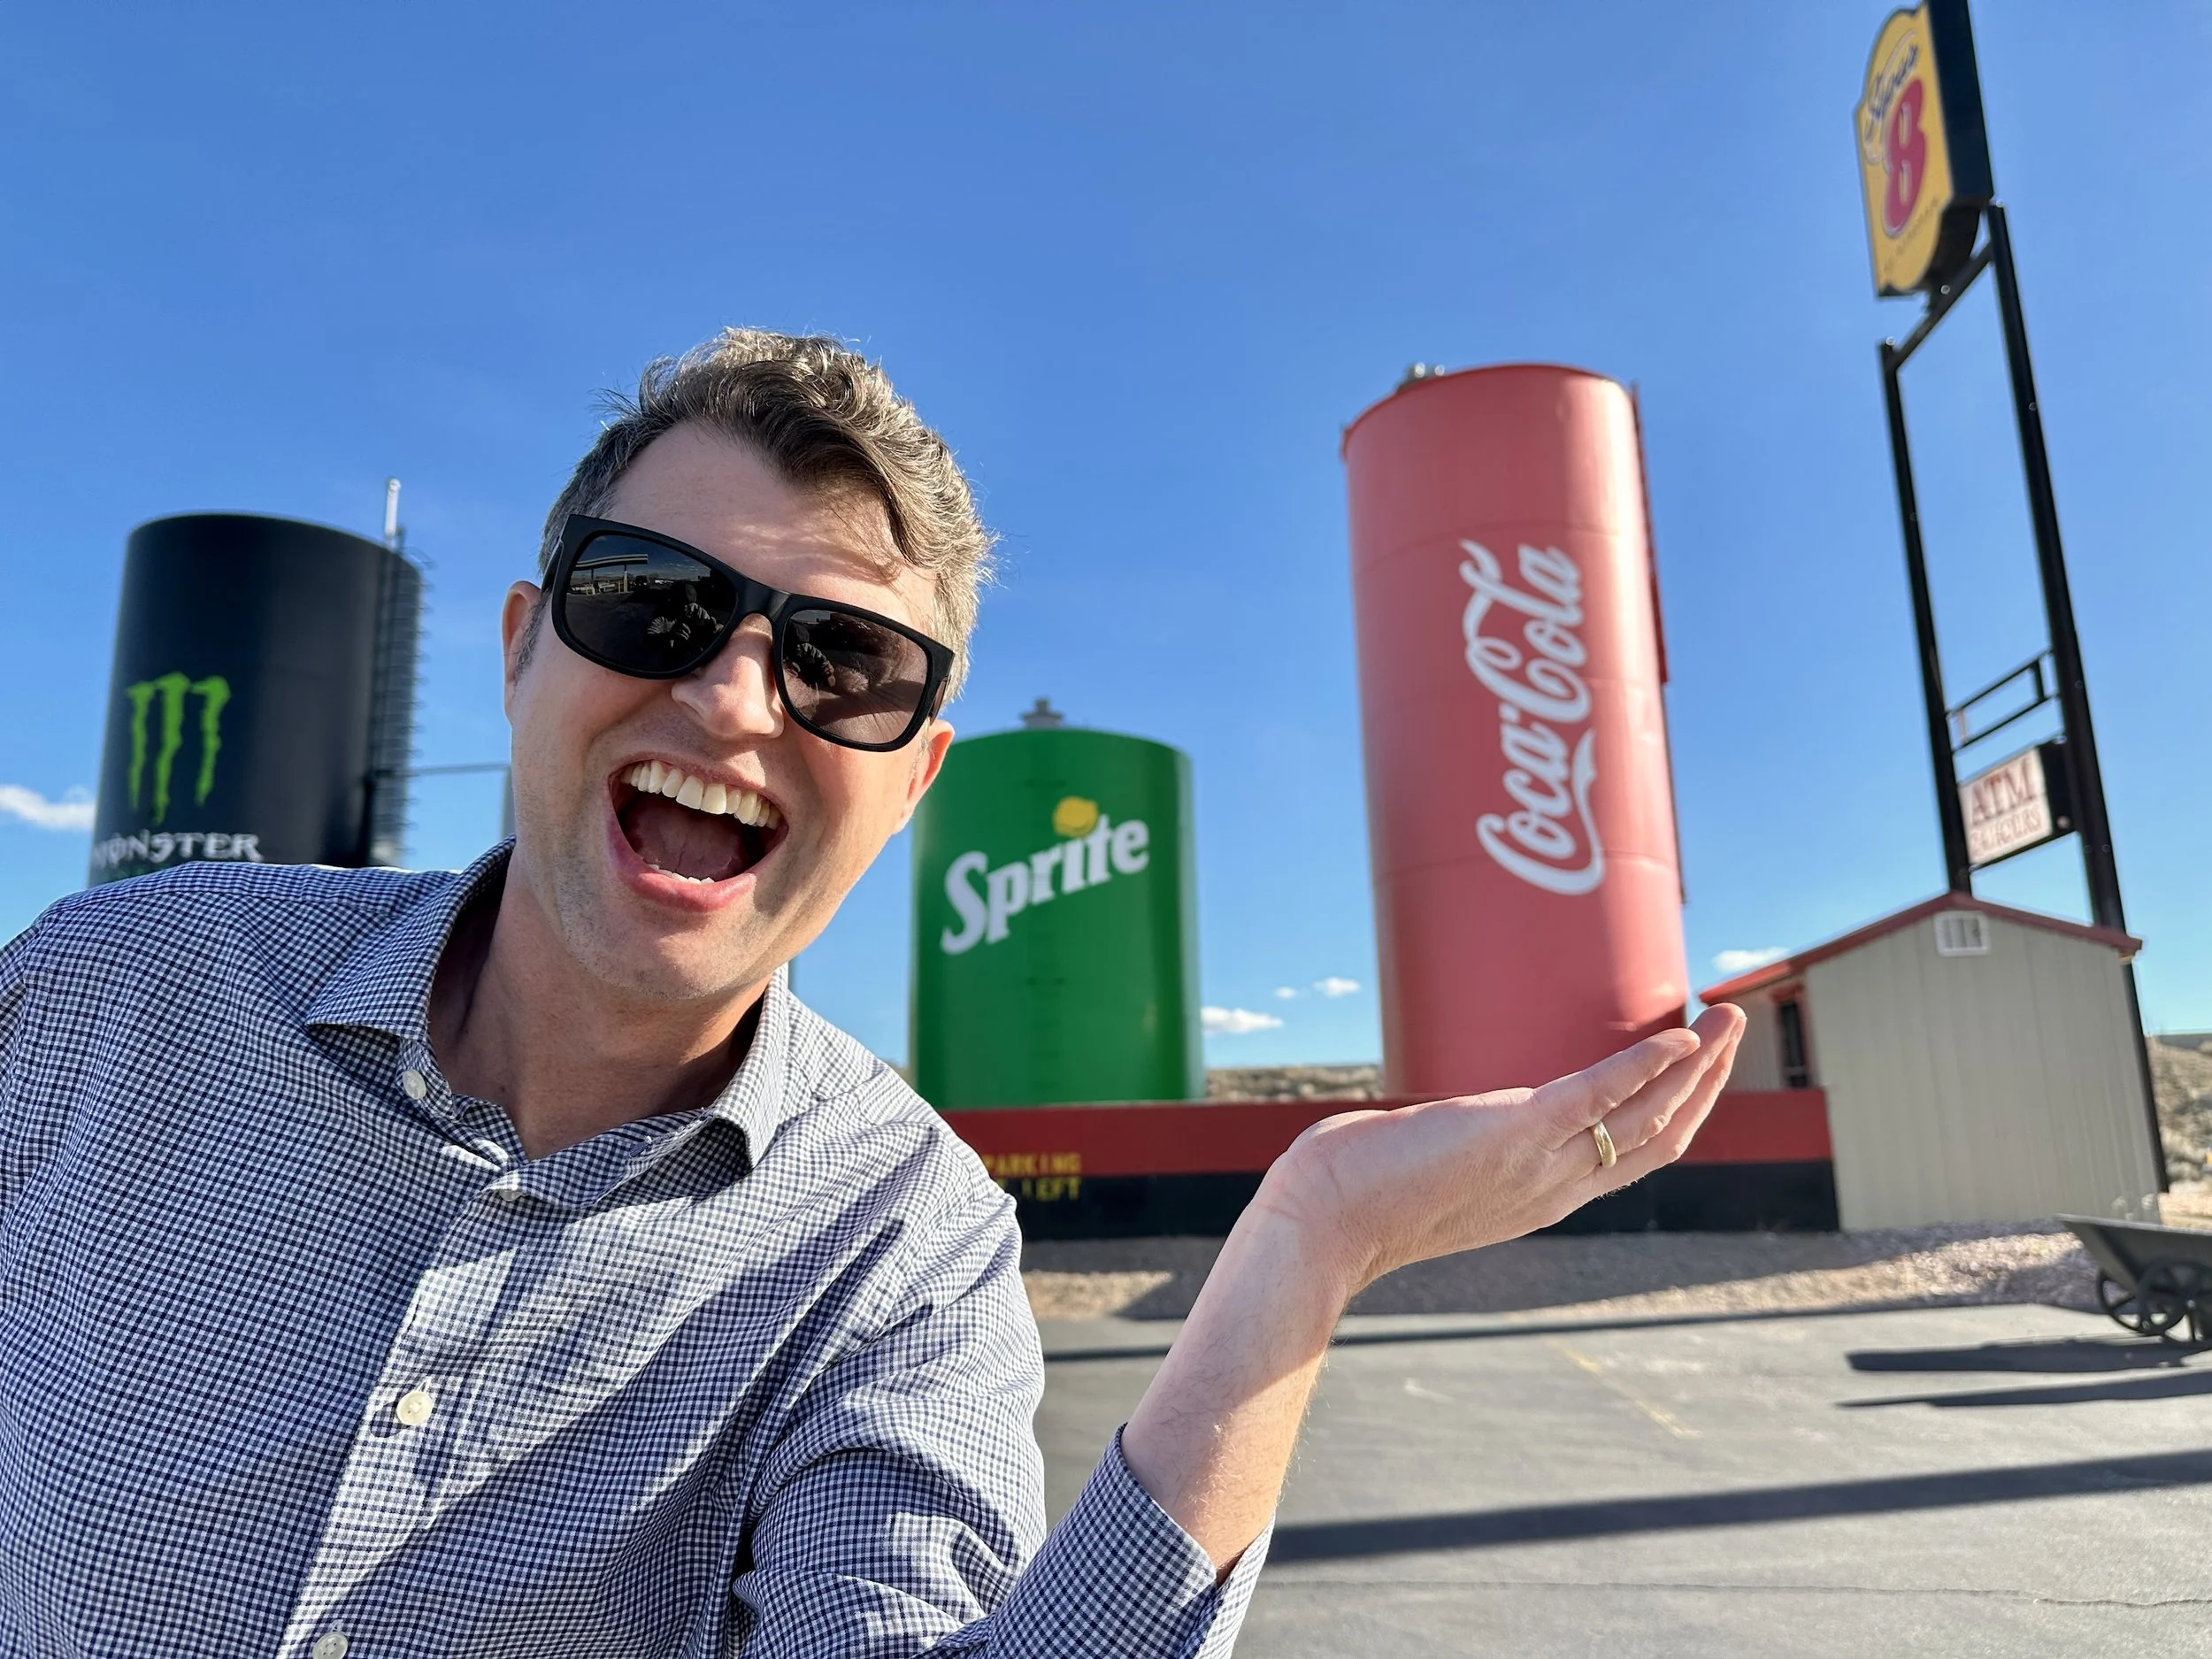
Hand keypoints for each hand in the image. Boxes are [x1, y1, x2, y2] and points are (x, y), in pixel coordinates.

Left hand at [1121, 1005, 1745, 1573]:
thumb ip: (1447, 1147)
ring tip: (1730, 1016)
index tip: (1691, 1067)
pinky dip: (1644, 1066)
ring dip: (1698, 1065)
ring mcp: (1540, 1164)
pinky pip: (1597, 1096)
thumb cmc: (1348, 1195)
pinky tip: (1678, 1035)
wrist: (1318, 1227)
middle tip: (1733, 1028)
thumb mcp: (1423, 1169)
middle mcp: (1554, 1187)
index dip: (1671, 1111)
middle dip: (1706, 1083)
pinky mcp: (1514, 1133)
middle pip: (1659, 1137)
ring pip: (1648, 1118)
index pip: (1630, 1158)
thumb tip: (1427, 1123)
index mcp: (1537, 1196)